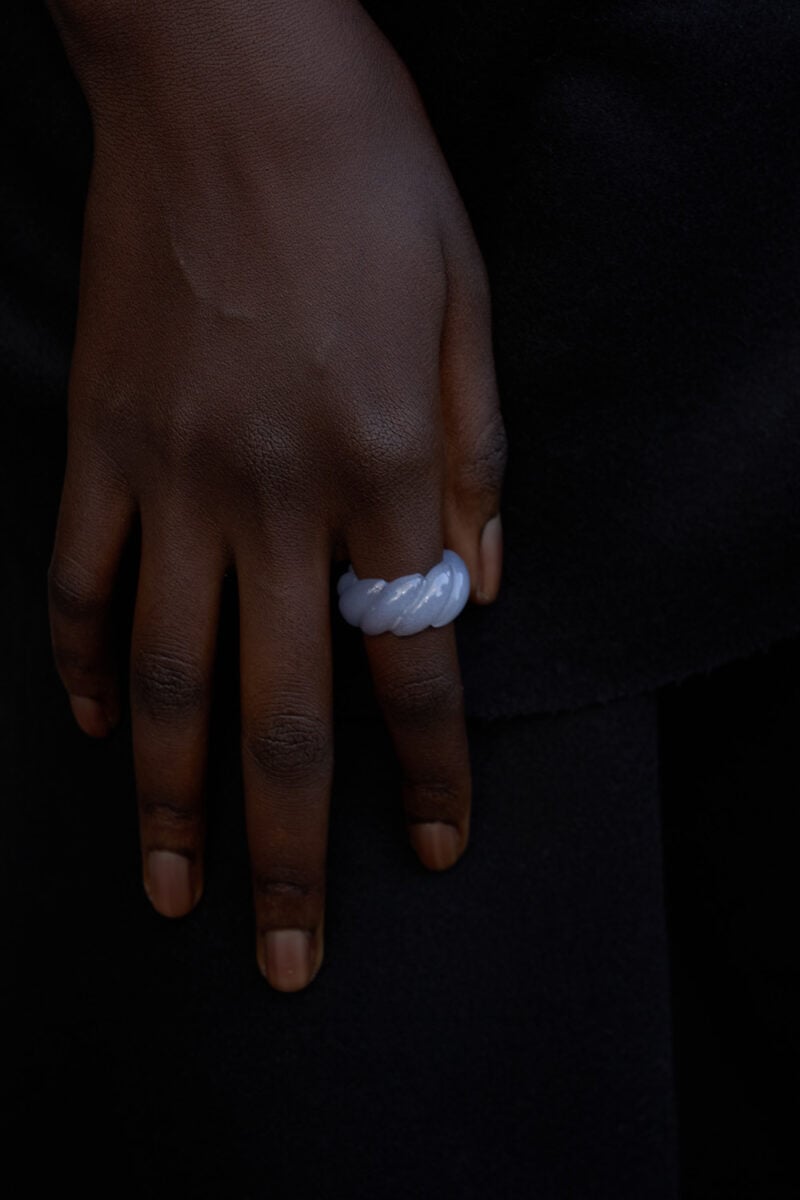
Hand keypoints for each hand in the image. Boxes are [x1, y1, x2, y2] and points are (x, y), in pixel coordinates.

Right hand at [47, 0, 506, 989]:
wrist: (228, 71)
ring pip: (163, 674)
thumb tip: (480, 587)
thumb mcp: (468, 307)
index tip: (433, 849)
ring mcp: (168, 470)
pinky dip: (85, 660)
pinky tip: (97, 726)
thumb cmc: (367, 178)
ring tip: (172, 891)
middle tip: (289, 956)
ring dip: (168, 799)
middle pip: (278, 710)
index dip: (428, 770)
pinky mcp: (96, 436)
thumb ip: (478, 462)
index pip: (415, 661)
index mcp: (382, 462)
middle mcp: (272, 491)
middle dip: (291, 850)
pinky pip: (79, 576)